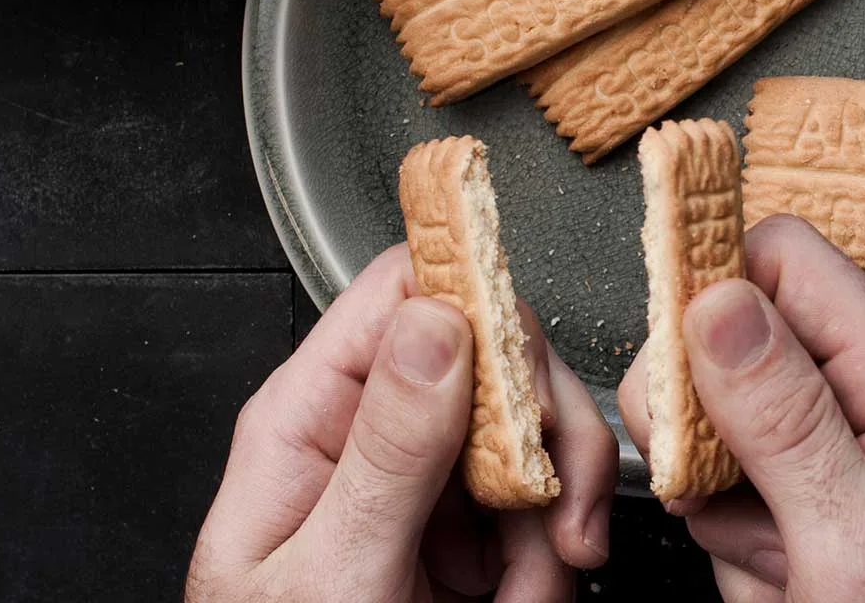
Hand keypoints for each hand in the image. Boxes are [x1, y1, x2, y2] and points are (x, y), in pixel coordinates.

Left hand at [187, 244, 616, 601]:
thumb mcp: (330, 575)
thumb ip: (386, 449)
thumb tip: (435, 320)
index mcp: (310, 420)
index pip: (399, 292)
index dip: (476, 297)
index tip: (531, 361)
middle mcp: (373, 435)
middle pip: (495, 359)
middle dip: (543, 435)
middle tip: (552, 507)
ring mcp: (427, 485)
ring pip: (534, 438)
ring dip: (554, 517)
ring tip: (529, 586)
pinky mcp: (469, 534)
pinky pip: (543, 509)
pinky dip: (553, 561)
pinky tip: (524, 598)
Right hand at [618, 215, 864, 602]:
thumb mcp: (857, 550)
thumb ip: (788, 420)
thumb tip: (721, 301)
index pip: (786, 258)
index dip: (711, 293)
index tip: (672, 372)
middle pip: (740, 338)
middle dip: (704, 424)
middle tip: (714, 492)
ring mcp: (857, 446)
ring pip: (728, 424)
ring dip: (725, 503)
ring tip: (778, 564)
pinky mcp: (833, 493)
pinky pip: (745, 485)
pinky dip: (742, 540)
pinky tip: (786, 579)